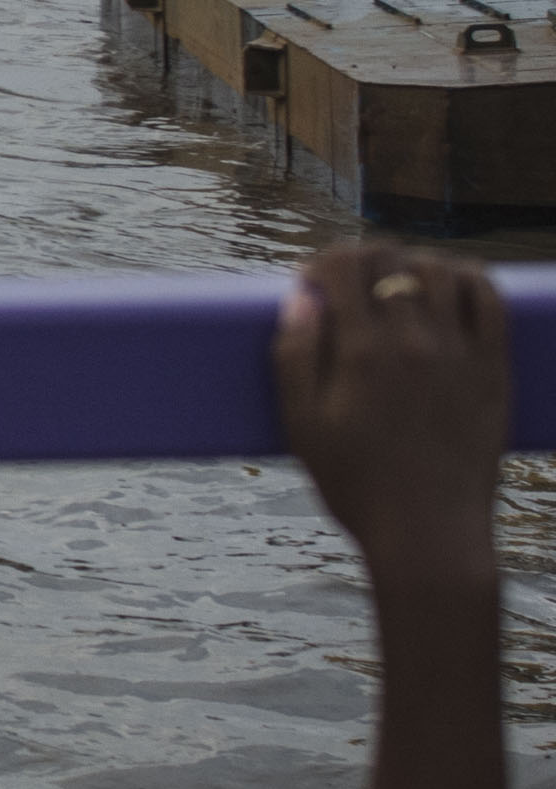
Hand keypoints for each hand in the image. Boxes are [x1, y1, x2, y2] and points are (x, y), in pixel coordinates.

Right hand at [274, 244, 507, 582]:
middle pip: (392, 260)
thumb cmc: (356, 484)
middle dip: (363, 256)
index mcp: (361, 354)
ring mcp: (460, 353)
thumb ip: (295, 358)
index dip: (323, 260)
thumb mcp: (302, 427)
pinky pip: (489, 301)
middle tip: (349, 277)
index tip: (311, 278)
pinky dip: (469, 279)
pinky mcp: (493, 369)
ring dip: (414, 261)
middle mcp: (414, 342)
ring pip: (442, 270)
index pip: (345, 269)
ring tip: (397, 281)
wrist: (428, 532)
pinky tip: (450, 285)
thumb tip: (301, 298)